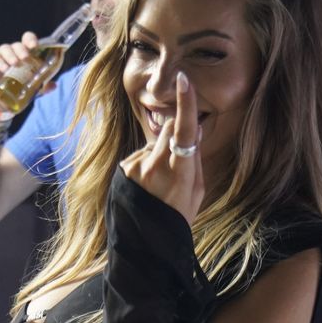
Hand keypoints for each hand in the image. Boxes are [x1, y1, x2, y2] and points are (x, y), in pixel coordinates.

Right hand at [0, 32, 54, 113]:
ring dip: (11, 55)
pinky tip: (3, 68)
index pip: (27, 40)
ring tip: (14, 64)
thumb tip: (54, 85)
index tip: (34, 46)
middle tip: (25, 58)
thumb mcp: (31, 90)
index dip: (30, 40)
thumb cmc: (16, 92)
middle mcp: (11, 53)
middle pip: (17, 45)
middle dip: (22, 50)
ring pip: (5, 49)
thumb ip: (42, 86)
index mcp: (23, 55)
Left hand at [119, 71, 205, 225]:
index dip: (185, 104)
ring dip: (160, 152)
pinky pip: (141, 153)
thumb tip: (191, 131)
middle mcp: (155, 167)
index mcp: (179, 174)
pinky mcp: (125, 168)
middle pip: (169, 128)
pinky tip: (147, 185)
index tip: (184, 80)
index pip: (183, 132)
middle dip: (176, 134)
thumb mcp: (196, 191)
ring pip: (155, 141)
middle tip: (178, 162)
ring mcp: (136, 167)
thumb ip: (194, 159)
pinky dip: (147, 163)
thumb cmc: (177, 217)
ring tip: (160, 182)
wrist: (145, 242)